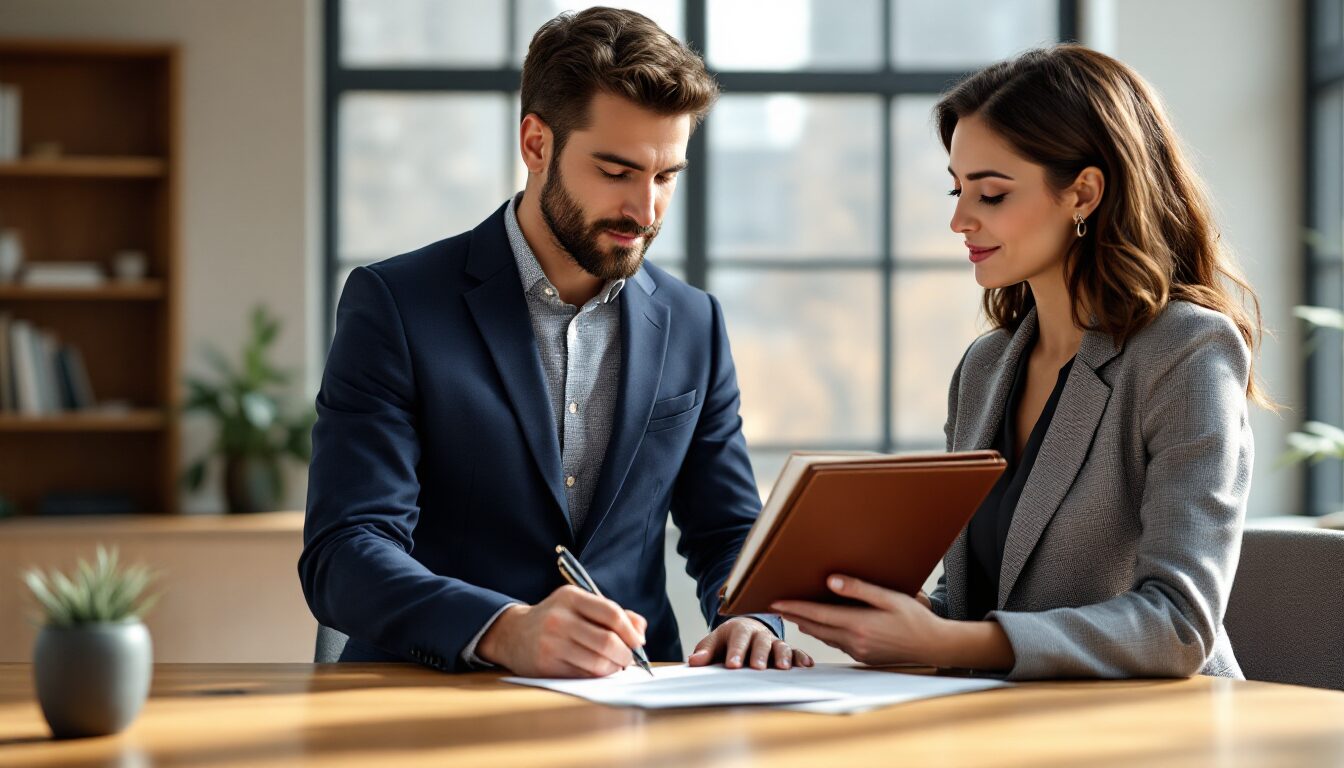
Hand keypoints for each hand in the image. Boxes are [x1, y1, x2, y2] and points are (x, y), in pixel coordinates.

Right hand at [477, 585, 648, 677]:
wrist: (513, 634)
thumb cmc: (556, 619)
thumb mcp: (580, 605)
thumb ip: (613, 614)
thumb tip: (640, 631)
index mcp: (571, 597)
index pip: (611, 614)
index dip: (630, 631)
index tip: (638, 642)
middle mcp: (560, 619)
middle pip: (607, 641)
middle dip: (625, 654)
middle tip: (628, 658)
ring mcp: (551, 643)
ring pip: (598, 663)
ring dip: (613, 668)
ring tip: (613, 665)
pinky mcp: (546, 666)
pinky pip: (583, 676)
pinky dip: (597, 676)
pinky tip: (596, 670)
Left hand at [687, 616, 813, 669]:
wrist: (746, 629)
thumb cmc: (729, 639)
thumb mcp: (714, 642)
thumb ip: (705, 651)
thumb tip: (693, 661)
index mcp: (739, 629)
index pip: (737, 639)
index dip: (735, 651)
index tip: (732, 665)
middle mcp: (759, 633)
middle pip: (760, 642)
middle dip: (759, 654)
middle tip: (758, 667)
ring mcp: (773, 641)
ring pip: (780, 646)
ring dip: (783, 656)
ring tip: (784, 668)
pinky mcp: (784, 649)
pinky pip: (795, 651)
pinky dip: (801, 657)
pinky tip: (806, 665)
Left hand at [772, 575, 943, 666]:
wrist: (933, 645)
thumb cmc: (915, 618)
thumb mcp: (889, 598)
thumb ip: (859, 589)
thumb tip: (830, 581)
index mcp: (858, 624)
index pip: (817, 614)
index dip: (794, 608)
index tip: (775, 602)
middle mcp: (854, 641)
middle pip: (816, 628)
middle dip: (795, 616)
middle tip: (777, 606)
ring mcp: (858, 651)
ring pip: (824, 637)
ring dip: (808, 626)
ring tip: (794, 615)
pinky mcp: (863, 657)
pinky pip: (837, 644)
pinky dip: (825, 634)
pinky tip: (822, 627)